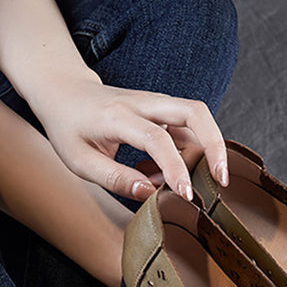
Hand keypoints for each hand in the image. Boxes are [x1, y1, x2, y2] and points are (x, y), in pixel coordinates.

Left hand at [31, 74, 229, 201]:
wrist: (64, 92)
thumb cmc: (69, 128)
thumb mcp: (80, 162)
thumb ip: (115, 179)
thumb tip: (149, 195)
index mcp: (119, 116)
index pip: (157, 139)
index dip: (175, 168)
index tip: (185, 195)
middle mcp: (144, 103)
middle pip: (195, 112)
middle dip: (215, 145)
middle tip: (222, 180)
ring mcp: (155, 103)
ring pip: (197, 119)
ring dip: (200, 154)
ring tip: (174, 186)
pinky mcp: (161, 110)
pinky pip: (186, 130)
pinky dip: (184, 155)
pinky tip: (160, 175)